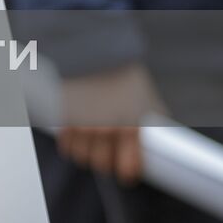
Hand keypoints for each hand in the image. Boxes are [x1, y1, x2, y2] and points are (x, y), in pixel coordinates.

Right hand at [56, 65, 162, 184]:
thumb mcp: (147, 101)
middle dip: (104, 161)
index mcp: (132, 128)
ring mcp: (83, 125)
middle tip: (106, 152)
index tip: (125, 171)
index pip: (128, 169)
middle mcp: (107, 130)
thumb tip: (159, 145)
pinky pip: (65, 145)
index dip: (126, 172)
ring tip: (90, 140)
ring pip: (81, 158)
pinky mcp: (63, 119)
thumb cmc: (123, 75)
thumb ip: (152, 126)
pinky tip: (76, 133)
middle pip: (101, 165)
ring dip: (85, 152)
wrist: (93, 50)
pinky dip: (69, 143)